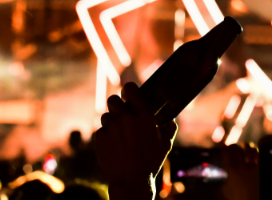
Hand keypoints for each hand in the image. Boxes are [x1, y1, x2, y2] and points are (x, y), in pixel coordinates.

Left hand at [95, 82, 175, 199]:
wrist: (131, 182)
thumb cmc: (150, 163)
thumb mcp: (165, 145)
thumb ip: (169, 130)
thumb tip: (171, 122)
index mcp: (144, 116)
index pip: (130, 89)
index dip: (128, 89)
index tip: (128, 93)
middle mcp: (126, 118)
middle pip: (112, 100)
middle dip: (115, 105)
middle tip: (120, 113)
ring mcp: (111, 128)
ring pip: (105, 116)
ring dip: (110, 122)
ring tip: (118, 134)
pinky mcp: (100, 139)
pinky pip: (100, 131)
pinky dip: (105, 136)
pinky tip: (112, 146)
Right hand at [221, 144, 258, 199]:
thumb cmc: (235, 198)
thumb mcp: (223, 190)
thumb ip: (219, 180)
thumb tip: (216, 173)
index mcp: (231, 170)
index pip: (226, 153)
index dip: (224, 148)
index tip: (222, 146)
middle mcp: (243, 166)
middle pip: (238, 150)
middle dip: (234, 146)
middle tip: (231, 147)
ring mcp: (253, 167)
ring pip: (250, 151)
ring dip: (246, 147)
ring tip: (244, 146)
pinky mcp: (260, 169)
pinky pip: (258, 157)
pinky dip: (255, 153)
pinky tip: (254, 153)